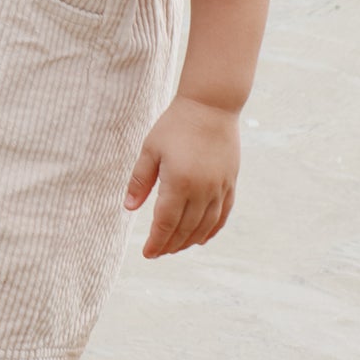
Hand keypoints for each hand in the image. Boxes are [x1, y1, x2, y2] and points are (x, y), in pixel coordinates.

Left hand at [123, 96, 239, 257]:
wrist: (211, 105)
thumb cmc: (175, 125)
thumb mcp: (150, 150)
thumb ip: (140, 181)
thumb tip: (129, 209)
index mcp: (178, 183)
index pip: (166, 223)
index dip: (156, 241)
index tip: (148, 253)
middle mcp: (202, 190)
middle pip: (186, 229)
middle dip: (170, 244)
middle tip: (158, 252)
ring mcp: (219, 188)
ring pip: (205, 226)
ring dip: (189, 241)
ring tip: (175, 247)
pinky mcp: (230, 183)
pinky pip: (223, 215)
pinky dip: (212, 230)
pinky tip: (201, 238)